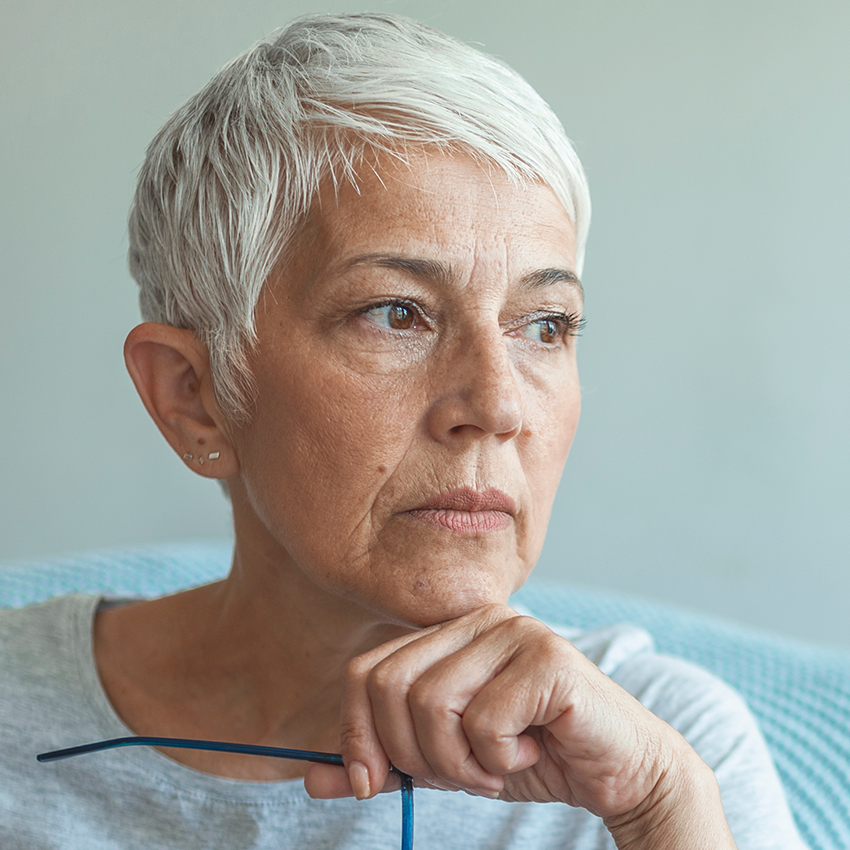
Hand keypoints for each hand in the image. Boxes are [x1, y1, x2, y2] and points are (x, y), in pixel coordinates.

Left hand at [306, 604, 735, 847]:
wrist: (617, 771)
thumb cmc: (531, 755)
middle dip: (412, 753)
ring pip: (432, 704)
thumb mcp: (444, 762)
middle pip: (390, 685)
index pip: (366, 671)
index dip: (356, 734)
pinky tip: (533, 750)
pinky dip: (500, 759)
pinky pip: (485, 721)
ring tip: (495, 765)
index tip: (371, 785)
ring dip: (458, 762)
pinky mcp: (548, 658)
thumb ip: (386, 761)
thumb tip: (313, 777)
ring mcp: (514, 630)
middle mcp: (476, 620)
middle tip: (458, 774)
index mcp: (448, 633)